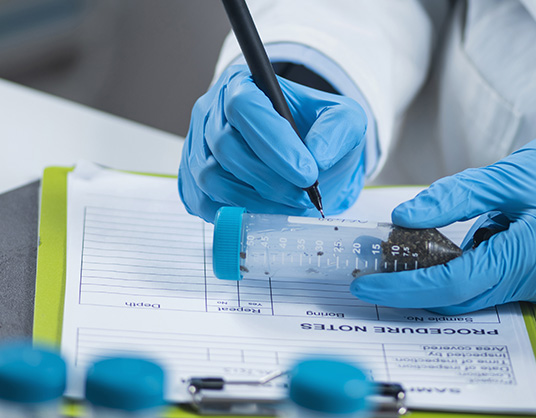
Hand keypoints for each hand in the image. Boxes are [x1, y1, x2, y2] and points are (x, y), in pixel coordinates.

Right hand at [179, 65, 366, 219]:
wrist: (303, 155)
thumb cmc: (317, 132)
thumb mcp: (343, 119)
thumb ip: (337, 131)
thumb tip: (317, 157)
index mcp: (243, 85)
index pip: (244, 107)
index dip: (275, 143)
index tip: (308, 172)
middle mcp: (211, 112)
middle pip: (225, 146)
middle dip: (269, 179)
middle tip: (303, 195)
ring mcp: (197, 147)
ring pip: (210, 178)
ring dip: (254, 200)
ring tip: (288, 204)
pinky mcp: (192, 180)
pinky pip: (202, 202)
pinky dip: (233, 214)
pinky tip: (264, 211)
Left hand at [351, 105, 535, 312]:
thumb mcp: (508, 173)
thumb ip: (453, 199)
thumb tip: (405, 218)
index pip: (455, 285)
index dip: (405, 289)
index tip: (367, 285)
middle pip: (467, 297)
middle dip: (421, 282)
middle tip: (385, 261)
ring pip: (484, 292)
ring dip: (456, 268)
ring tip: (461, 227)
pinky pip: (505, 285)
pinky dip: (483, 266)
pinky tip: (492, 232)